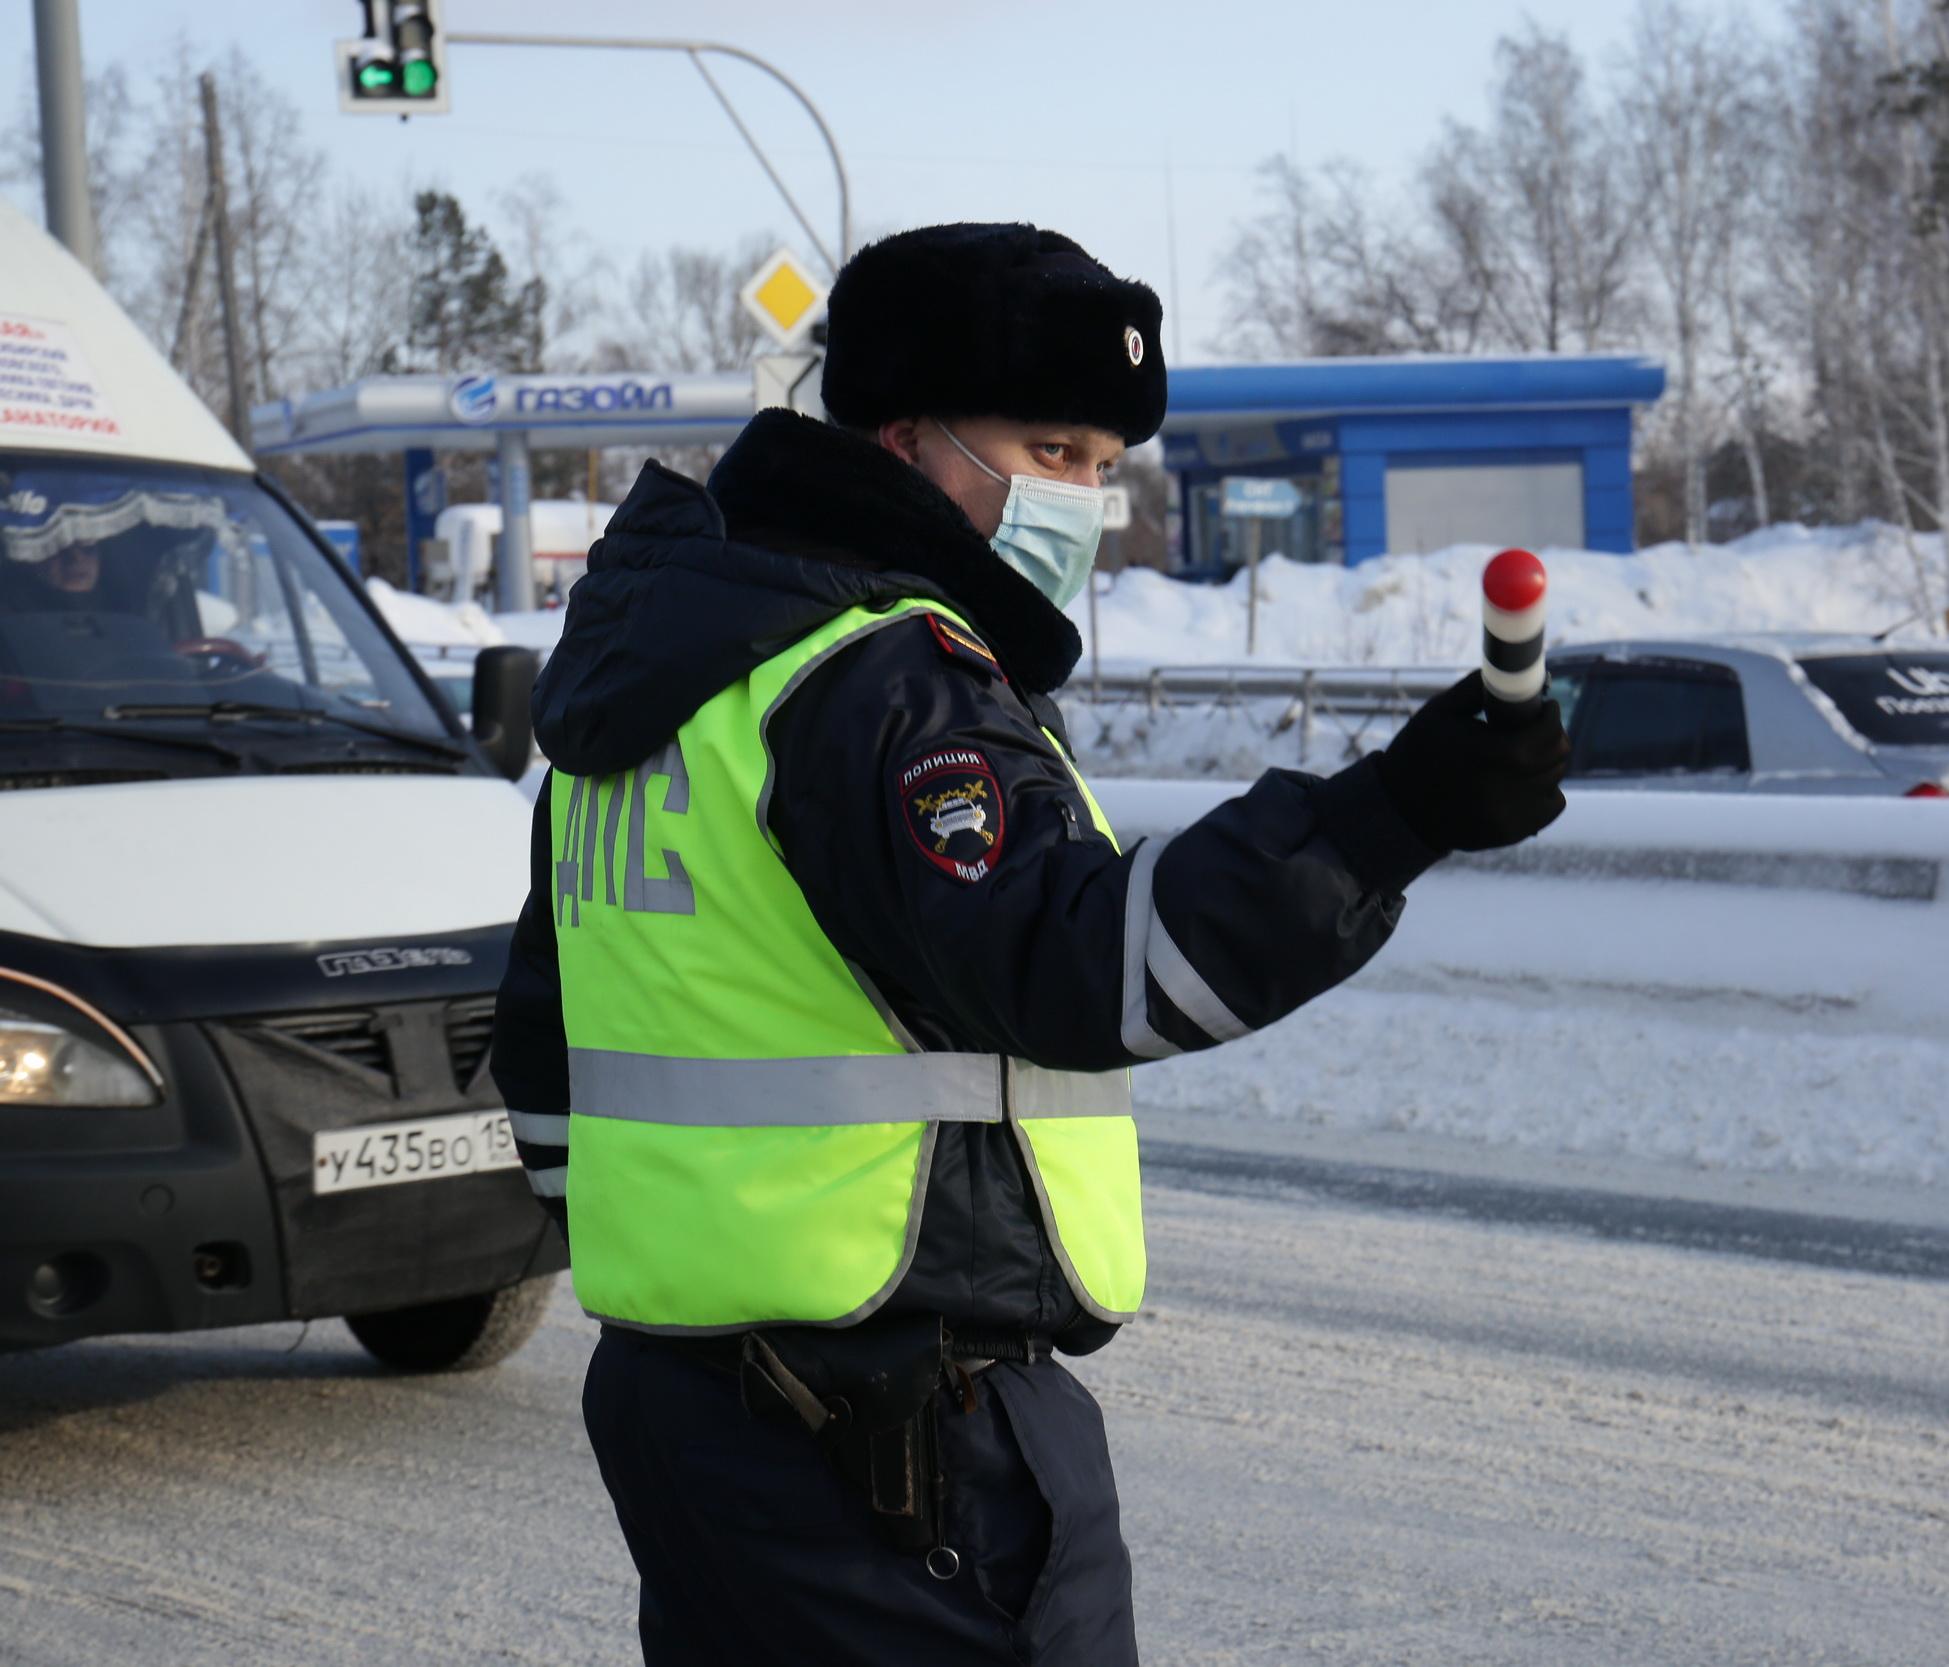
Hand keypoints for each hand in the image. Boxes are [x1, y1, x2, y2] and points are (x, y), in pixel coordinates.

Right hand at [1375, 672, 1568, 853]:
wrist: (1402, 809)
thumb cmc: (1420, 752)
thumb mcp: (1438, 712)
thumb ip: (1476, 688)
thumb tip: (1515, 672)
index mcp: (1484, 756)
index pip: (1545, 735)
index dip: (1552, 717)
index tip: (1547, 707)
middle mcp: (1500, 790)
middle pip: (1557, 758)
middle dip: (1554, 737)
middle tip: (1539, 728)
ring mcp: (1508, 816)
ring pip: (1555, 780)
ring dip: (1546, 763)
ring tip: (1523, 755)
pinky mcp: (1512, 832)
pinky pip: (1551, 804)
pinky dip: (1543, 790)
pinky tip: (1520, 783)